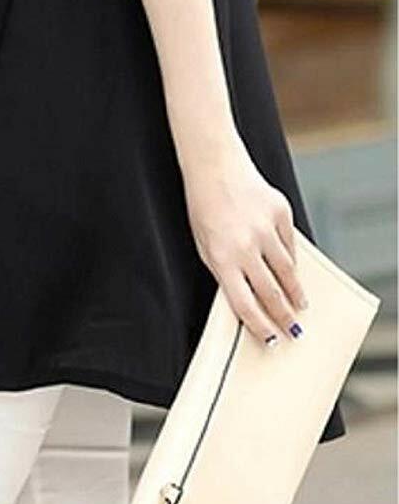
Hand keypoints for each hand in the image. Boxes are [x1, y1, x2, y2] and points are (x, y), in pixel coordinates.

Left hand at [183, 135, 308, 345]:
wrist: (213, 164)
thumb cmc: (204, 207)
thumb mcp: (204, 244)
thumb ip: (224, 271)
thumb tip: (248, 299)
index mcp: (222, 258)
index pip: (245, 305)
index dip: (260, 327)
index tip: (271, 340)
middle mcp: (246, 245)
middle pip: (271, 293)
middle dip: (284, 316)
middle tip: (294, 330)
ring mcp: (265, 228)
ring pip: (287, 270)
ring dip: (295, 291)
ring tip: (300, 304)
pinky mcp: (280, 211)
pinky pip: (290, 242)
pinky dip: (291, 256)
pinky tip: (292, 267)